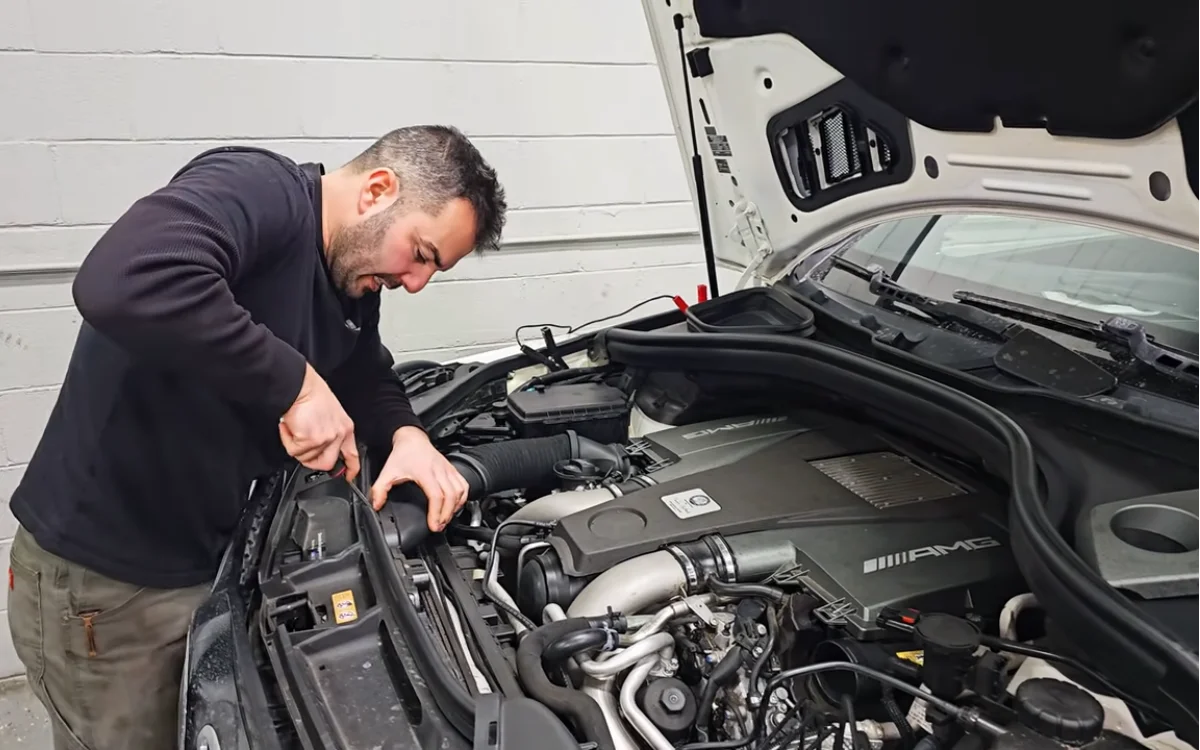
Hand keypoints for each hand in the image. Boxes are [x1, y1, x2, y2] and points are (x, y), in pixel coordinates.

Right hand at [279, 363, 359, 481]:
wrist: (299, 385)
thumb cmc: (310, 394)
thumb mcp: (329, 414)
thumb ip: (328, 432)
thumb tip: (318, 446)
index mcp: (345, 428)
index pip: (352, 455)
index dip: (350, 469)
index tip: (348, 477)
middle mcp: (339, 434)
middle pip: (327, 464)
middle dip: (310, 460)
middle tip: (300, 448)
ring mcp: (326, 438)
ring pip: (307, 458)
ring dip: (295, 446)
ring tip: (294, 429)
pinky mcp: (311, 439)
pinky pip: (294, 451)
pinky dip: (287, 440)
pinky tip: (289, 427)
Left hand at [370, 426, 468, 530]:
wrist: (412, 438)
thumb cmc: (403, 454)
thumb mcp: (387, 472)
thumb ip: (379, 489)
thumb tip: (376, 505)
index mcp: (425, 472)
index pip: (436, 495)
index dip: (436, 513)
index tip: (433, 525)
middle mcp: (440, 471)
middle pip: (451, 496)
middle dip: (446, 515)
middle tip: (438, 526)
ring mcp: (448, 470)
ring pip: (460, 491)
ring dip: (455, 508)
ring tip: (445, 519)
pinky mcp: (453, 469)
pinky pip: (463, 485)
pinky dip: (462, 498)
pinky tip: (455, 506)